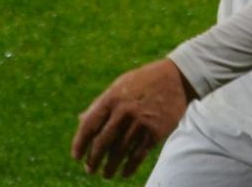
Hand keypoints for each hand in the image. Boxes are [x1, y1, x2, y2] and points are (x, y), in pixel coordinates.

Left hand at [71, 59, 195, 178]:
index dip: (80, 143)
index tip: (76, 156)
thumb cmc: (143, 82)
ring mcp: (140, 122)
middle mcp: (124, 111)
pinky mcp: (155, 132)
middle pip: (103, 142)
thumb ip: (101, 104)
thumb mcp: (119, 87)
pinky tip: (124, 173)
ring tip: (106, 174)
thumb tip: (81, 121)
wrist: (175, 78)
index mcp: (111, 98)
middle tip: (90, 169)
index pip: (89, 125)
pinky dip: (129, 167)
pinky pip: (138, 155)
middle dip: (94, 159)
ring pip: (120, 152)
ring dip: (110, 167)